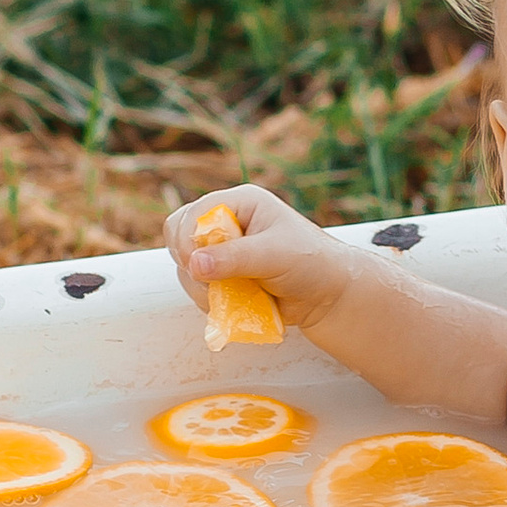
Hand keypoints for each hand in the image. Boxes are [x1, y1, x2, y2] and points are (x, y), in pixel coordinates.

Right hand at [162, 185, 355, 331]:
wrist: (327, 296)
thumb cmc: (310, 263)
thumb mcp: (275, 255)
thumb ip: (235, 258)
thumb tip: (194, 265)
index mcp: (240, 204)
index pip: (194, 214)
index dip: (189, 239)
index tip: (198, 264)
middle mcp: (226, 224)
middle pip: (179, 236)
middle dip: (190, 263)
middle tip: (211, 280)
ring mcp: (221, 252)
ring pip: (185, 267)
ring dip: (201, 286)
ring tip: (234, 294)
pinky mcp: (222, 278)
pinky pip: (197, 288)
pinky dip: (208, 299)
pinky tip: (234, 302)